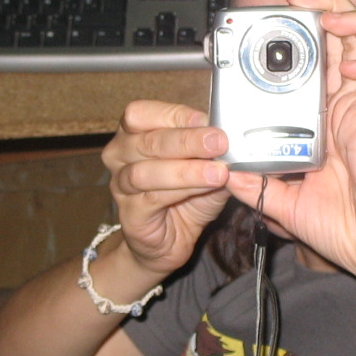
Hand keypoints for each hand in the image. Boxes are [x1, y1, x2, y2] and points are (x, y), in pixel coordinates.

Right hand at [102, 100, 230, 277]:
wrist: (168, 242)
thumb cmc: (183, 198)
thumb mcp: (204, 166)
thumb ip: (212, 151)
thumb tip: (235, 136)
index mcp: (133, 135)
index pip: (141, 114)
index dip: (174, 114)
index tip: (206, 119)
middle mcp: (120, 156)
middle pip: (148, 140)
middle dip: (187, 140)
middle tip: (219, 141)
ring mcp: (121, 186)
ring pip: (146, 171)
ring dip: (186, 169)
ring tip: (217, 171)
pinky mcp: (129, 214)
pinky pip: (152, 198)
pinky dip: (182, 190)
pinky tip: (206, 188)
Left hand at [226, 0, 355, 290]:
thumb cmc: (346, 232)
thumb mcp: (286, 204)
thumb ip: (258, 186)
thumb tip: (224, 172)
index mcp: (334, 120)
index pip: (324, 61)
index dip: (308, 35)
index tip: (276, 23)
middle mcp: (355, 108)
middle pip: (351, 39)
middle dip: (327, 7)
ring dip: (353, 20)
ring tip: (325, 12)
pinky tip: (351, 63)